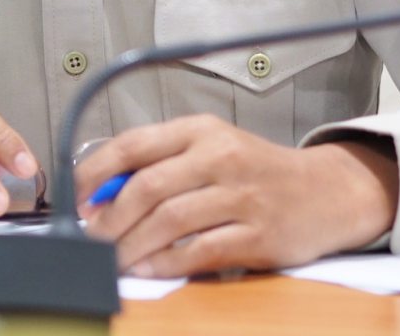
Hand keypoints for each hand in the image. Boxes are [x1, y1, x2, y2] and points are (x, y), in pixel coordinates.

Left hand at [73, 116, 397, 276]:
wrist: (326, 192)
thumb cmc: (258, 171)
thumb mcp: (213, 149)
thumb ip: (163, 163)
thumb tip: (102, 193)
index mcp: (202, 130)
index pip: (134, 144)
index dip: (95, 172)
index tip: (73, 198)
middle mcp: (221, 157)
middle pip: (148, 187)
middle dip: (109, 220)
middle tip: (89, 240)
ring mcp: (242, 196)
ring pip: (169, 222)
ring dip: (131, 247)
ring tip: (112, 260)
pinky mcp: (258, 235)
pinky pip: (199, 252)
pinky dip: (166, 264)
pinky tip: (149, 269)